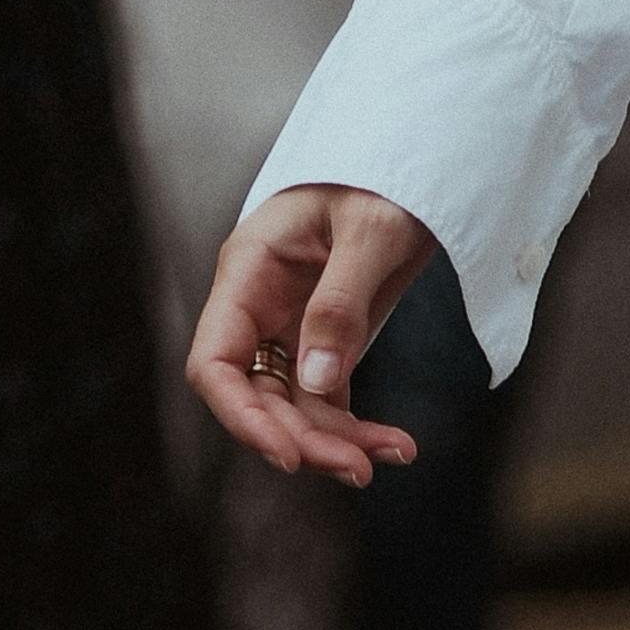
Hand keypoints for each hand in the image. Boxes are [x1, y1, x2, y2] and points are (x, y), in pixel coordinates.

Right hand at [188, 187, 435, 483]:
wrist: (416, 161)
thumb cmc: (384, 178)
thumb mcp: (370, 231)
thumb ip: (341, 303)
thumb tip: (319, 381)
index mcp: (247, 273)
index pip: (213, 362)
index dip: (240, 415)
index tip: (285, 453)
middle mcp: (260, 307)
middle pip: (257, 396)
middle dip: (303, 437)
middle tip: (358, 469)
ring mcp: (292, 327)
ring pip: (296, 405)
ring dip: (337, 439)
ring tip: (394, 454)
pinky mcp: (328, 342)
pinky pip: (329, 399)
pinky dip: (357, 426)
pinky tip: (396, 446)